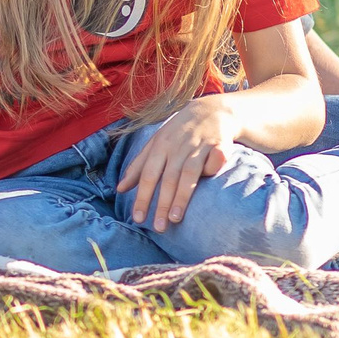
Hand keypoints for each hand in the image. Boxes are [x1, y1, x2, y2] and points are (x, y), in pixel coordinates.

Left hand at [121, 96, 243, 227]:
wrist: (210, 110)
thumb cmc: (178, 132)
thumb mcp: (155, 144)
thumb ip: (138, 166)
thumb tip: (119, 189)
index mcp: (159, 147)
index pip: (147, 175)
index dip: (142, 196)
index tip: (137, 218)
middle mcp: (177, 147)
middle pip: (167, 178)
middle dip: (161, 204)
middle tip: (158, 227)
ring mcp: (198, 146)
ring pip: (188, 174)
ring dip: (182, 196)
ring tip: (175, 218)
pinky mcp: (219, 145)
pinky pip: (215, 161)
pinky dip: (212, 169)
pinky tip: (210, 181)